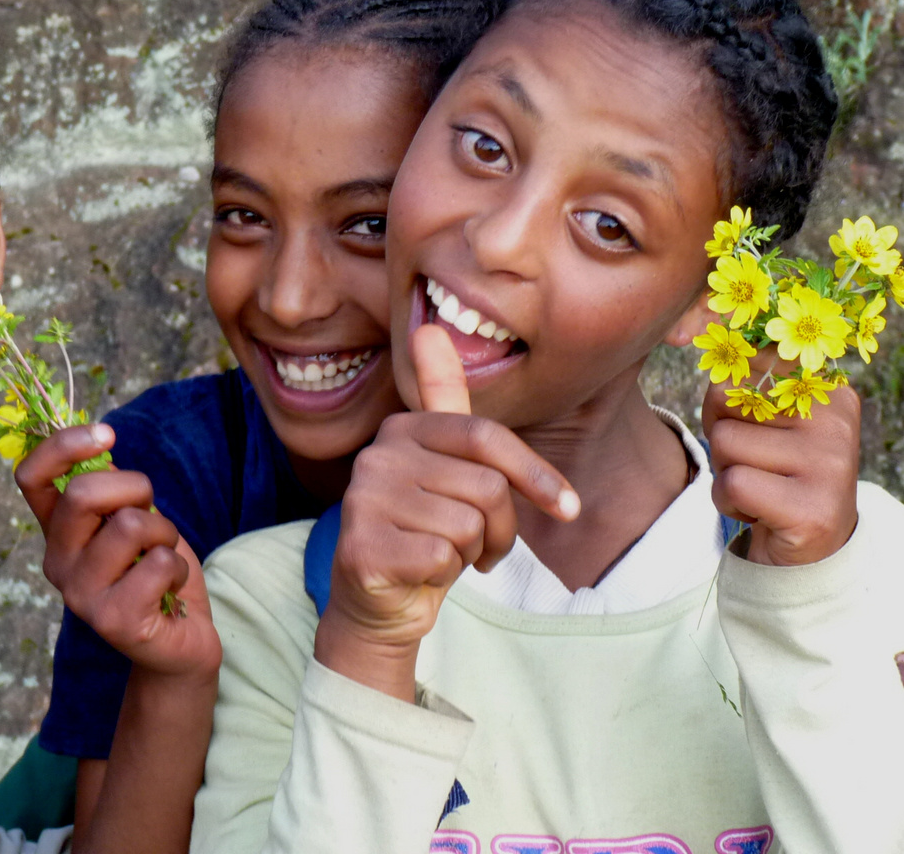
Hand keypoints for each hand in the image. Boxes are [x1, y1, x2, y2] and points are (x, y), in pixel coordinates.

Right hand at [14, 425, 219, 679]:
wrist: (179, 644)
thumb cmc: (155, 574)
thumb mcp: (133, 521)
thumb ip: (112, 491)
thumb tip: (99, 451)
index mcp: (57, 534)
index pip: (30, 478)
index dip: (62, 445)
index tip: (106, 435)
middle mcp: (58, 564)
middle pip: (83, 493)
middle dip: (136, 488)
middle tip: (151, 517)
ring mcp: (82, 596)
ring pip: (131, 525)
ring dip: (165, 533)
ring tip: (163, 557)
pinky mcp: (115, 621)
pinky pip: (158, 562)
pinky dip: (178, 567)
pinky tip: (170, 589)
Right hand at [314, 325, 577, 700]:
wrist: (379, 603)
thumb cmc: (427, 530)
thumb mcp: (448, 467)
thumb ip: (445, 403)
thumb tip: (431, 328)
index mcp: (401, 428)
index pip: (485, 437)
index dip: (535, 474)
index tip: (570, 508)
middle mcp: (375, 456)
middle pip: (486, 486)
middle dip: (501, 529)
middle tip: (477, 546)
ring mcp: (363, 501)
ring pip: (467, 525)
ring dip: (472, 553)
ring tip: (446, 556)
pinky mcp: (361, 548)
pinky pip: (442, 558)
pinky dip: (443, 575)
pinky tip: (421, 573)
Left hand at [702, 346, 859, 565]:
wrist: (806, 549)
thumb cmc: (773, 474)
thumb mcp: (765, 422)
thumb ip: (744, 385)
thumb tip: (708, 356)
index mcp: (826, 391)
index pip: (744, 364)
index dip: (725, 399)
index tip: (749, 428)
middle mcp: (835, 421)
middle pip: (725, 400)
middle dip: (721, 436)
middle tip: (753, 465)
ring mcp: (829, 464)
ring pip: (724, 442)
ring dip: (724, 471)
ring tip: (759, 487)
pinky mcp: (810, 508)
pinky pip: (731, 483)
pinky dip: (727, 501)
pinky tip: (758, 511)